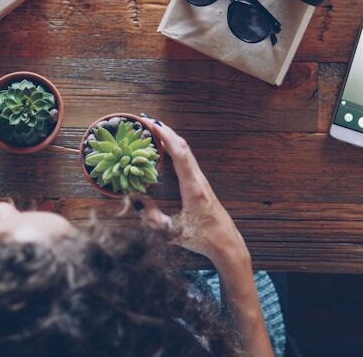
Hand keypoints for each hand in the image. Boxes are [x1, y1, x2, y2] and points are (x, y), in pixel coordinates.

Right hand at [134, 116, 250, 270]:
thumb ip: (152, 219)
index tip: (151, 124)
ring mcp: (201, 180)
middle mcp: (198, 179)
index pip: (180, 154)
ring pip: (185, 151)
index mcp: (193, 188)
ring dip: (170, 138)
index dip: (166, 136)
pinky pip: (186, 160)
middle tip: (145, 119)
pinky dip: (174, 149)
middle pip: (183, 146)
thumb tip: (135, 200)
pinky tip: (163, 149)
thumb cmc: (202, 239)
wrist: (226, 243)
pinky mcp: (200, 184)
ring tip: (151, 129)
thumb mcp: (172, 233)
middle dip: (165, 130)